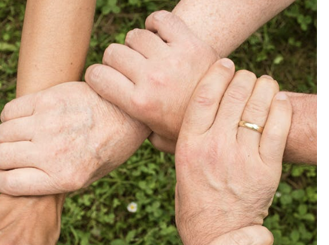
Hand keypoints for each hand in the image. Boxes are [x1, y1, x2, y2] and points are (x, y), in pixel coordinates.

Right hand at [0, 82, 149, 195]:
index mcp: (64, 178)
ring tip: (28, 135)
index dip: (2, 180)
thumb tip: (20, 182)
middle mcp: (53, 153)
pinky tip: (29, 118)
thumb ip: (56, 181)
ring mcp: (48, 124)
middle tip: (21, 154)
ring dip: (10, 136)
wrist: (129, 113)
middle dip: (5, 158)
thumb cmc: (110, 147)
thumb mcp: (90, 176)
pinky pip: (9, 111)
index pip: (7, 184)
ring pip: (2, 133)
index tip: (6, 175)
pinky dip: (12, 116)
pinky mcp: (47, 100)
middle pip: (0, 157)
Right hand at [85, 11, 218, 152]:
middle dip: (118, 61)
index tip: (107, 80)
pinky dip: (157, 24)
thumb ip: (140, 133)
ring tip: (150, 57)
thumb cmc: (193, 129)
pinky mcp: (190, 43)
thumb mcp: (162, 140)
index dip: (98, 77)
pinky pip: (161, 19)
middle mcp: (152, 79)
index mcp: (140, 104)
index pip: (96, 76)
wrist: (232, 116)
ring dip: (139, 45)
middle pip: (113, 52)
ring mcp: (172, 59)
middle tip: (132, 70)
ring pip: (135, 36)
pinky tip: (161, 37)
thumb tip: (122, 130)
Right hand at [174, 59, 291, 244]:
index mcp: (189, 144)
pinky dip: (281, 107)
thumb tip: (184, 108)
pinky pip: (279, 126)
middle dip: (244, 78)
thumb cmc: (197, 200)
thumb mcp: (181, 166)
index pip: (204, 94)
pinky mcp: (267, 169)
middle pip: (234, 94)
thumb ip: (183, 138)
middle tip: (248, 77)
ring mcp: (242, 158)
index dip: (218, 72)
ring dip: (265, 87)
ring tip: (265, 85)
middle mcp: (215, 148)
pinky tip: (279, 101)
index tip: (226, 63)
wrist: (219, 235)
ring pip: (258, 105)